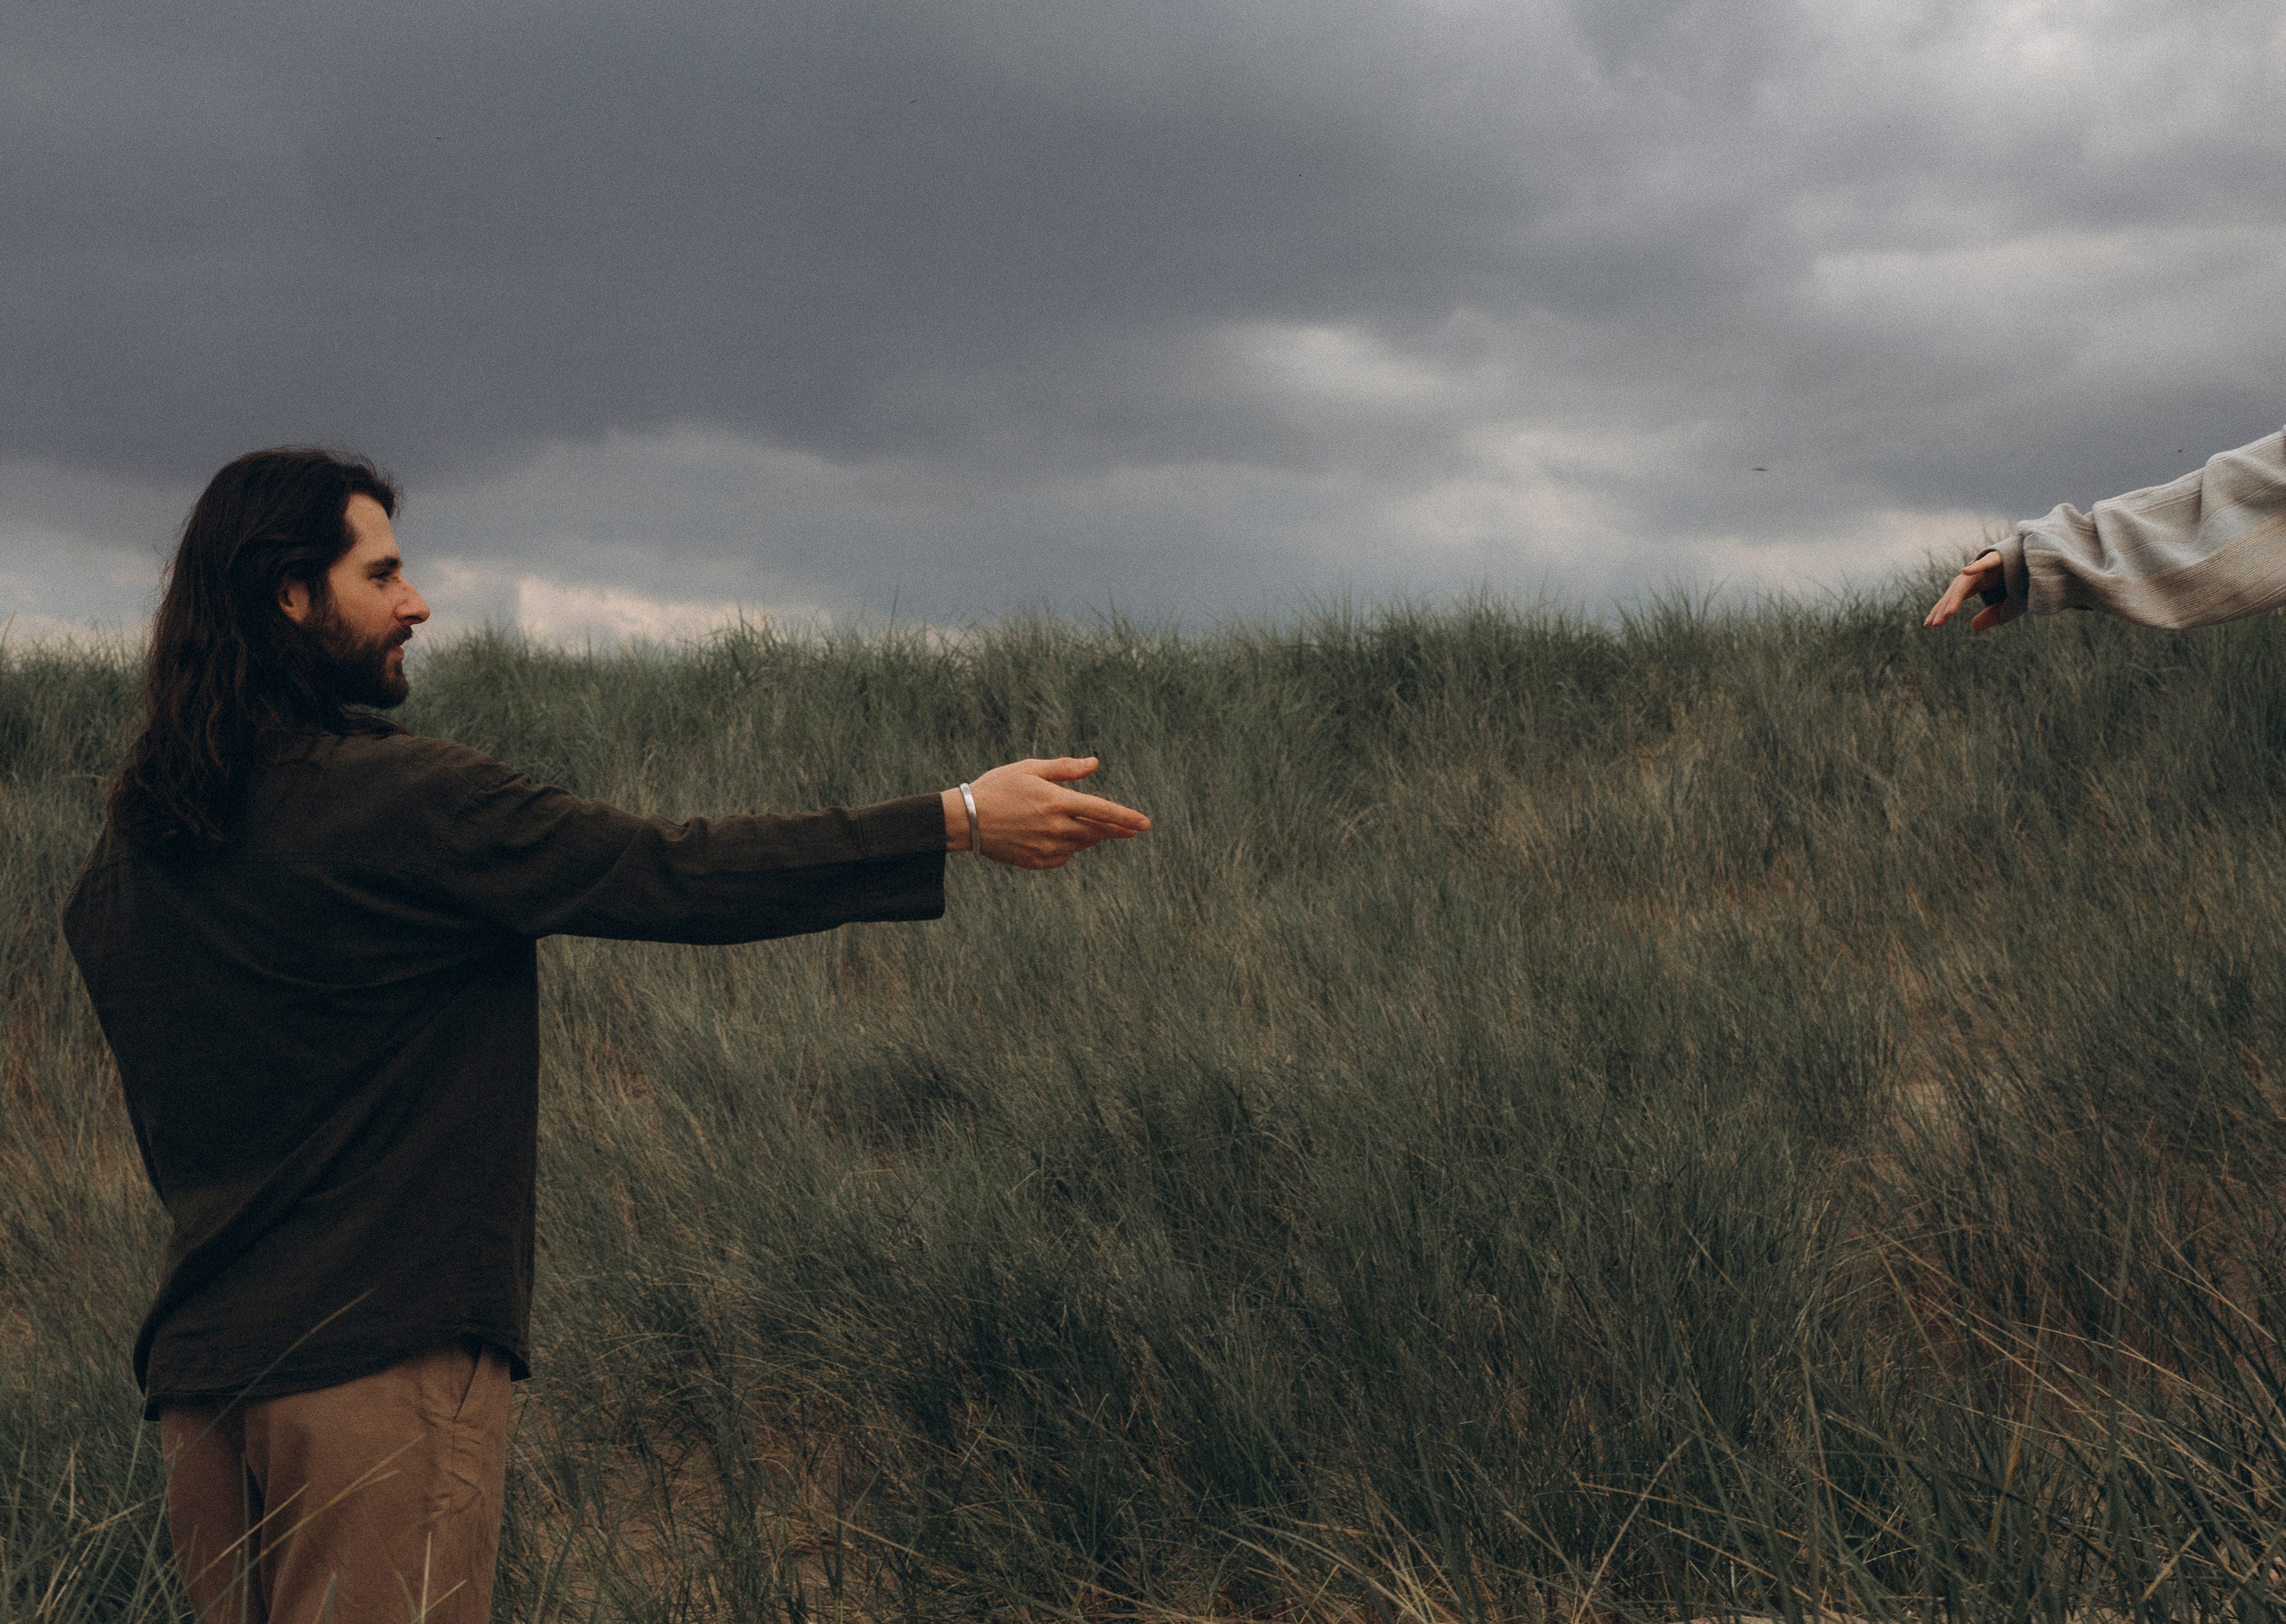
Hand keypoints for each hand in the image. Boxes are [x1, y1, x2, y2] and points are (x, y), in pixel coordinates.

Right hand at [941, 757, 1150, 869]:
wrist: (966, 820)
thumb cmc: (997, 787)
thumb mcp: (1030, 768)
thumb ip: (1065, 768)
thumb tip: (1094, 764)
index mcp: (1057, 802)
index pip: (1103, 811)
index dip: (1126, 818)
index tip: (1145, 824)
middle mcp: (1055, 828)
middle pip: (1097, 832)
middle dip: (1115, 829)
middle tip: (1131, 829)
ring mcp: (1046, 848)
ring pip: (1082, 844)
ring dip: (1090, 836)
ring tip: (1089, 827)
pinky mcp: (1037, 862)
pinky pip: (1064, 857)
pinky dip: (1068, 848)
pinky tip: (1059, 837)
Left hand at [1924, 551, 2022, 630]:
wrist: (2041, 560)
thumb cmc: (2025, 582)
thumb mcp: (2009, 605)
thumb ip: (1992, 615)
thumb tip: (1972, 627)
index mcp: (1979, 583)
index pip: (1954, 597)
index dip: (1942, 609)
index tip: (1929, 625)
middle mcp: (1979, 573)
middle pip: (1956, 590)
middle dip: (1944, 607)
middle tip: (1934, 624)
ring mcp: (1988, 565)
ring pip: (1967, 580)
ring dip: (1956, 596)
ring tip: (1948, 613)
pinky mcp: (2001, 556)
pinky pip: (1988, 561)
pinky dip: (1976, 565)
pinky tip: (1965, 570)